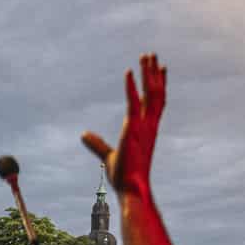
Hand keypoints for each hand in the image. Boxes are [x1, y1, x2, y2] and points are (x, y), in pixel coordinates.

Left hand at [82, 53, 165, 195]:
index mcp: (149, 130)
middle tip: (152, 55)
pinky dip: (131, 86)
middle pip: (156, 93)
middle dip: (154, 73)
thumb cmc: (124, 177)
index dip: (160, 85)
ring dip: (148, 73)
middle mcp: (150, 125)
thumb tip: (83, 135)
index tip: (160, 69)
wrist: (131, 190)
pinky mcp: (133, 129)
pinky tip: (128, 72)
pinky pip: (133, 102)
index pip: (157, 102)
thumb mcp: (109, 156)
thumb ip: (97, 143)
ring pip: (150, 93)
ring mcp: (144, 126)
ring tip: (146, 56)